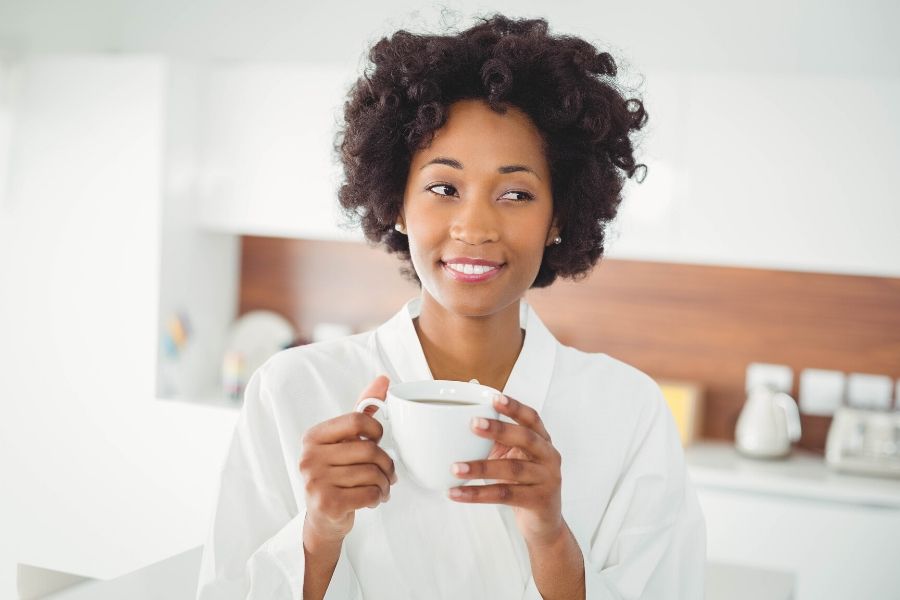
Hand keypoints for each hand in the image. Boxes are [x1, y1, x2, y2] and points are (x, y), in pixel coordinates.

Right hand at [299, 375, 397, 544]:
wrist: (323, 518)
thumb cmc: (337, 474)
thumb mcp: (346, 440)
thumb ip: (364, 408)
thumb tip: (384, 380)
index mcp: (314, 436)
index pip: (357, 420)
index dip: (376, 431)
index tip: (377, 442)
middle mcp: (309, 457)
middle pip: (369, 450)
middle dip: (387, 464)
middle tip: (389, 473)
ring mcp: (315, 481)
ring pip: (372, 473)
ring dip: (385, 483)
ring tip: (381, 487)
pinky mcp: (326, 503)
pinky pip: (369, 493)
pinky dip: (378, 497)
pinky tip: (372, 499)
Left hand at [447, 394, 563, 545]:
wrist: (544, 523)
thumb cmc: (523, 483)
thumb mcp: (512, 457)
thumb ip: (496, 437)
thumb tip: (463, 410)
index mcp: (543, 440)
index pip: (532, 418)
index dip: (514, 407)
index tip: (494, 397)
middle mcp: (549, 457)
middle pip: (526, 439)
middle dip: (499, 430)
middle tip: (473, 424)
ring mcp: (547, 479)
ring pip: (512, 470)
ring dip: (480, 468)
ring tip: (455, 468)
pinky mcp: (539, 501)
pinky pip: (504, 496)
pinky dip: (477, 494)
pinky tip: (456, 493)